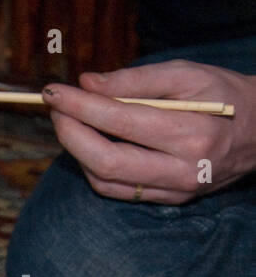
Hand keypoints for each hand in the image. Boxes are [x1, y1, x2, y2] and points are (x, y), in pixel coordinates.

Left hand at [43, 60, 255, 203]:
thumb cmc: (222, 96)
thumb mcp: (188, 75)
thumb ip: (137, 79)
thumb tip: (89, 83)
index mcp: (192, 133)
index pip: (121, 120)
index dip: (80, 106)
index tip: (55, 92)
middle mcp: (182, 169)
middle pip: (105, 161)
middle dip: (70, 134)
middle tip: (57, 109)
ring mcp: (174, 191)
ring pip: (104, 180)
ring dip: (77, 152)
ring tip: (71, 123)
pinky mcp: (167, 201)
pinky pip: (115, 190)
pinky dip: (94, 167)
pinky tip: (91, 145)